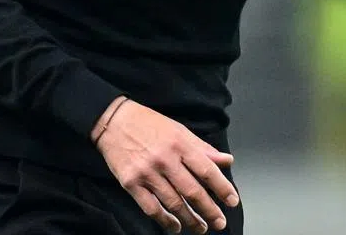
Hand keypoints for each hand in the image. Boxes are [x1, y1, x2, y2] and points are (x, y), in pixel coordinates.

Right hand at [93, 98, 238, 233]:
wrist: (113, 121)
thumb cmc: (149, 124)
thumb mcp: (179, 130)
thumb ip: (203, 149)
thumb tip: (227, 161)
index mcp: (180, 144)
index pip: (207, 170)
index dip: (222, 188)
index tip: (232, 201)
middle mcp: (165, 159)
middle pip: (192, 191)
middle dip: (209, 210)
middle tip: (220, 223)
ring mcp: (147, 172)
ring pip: (173, 203)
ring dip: (189, 219)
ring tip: (200, 227)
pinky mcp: (131, 183)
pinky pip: (151, 207)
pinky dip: (165, 220)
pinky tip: (175, 227)